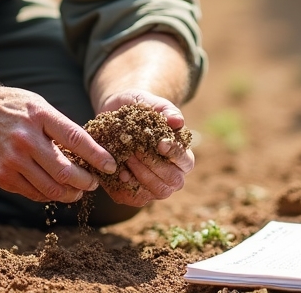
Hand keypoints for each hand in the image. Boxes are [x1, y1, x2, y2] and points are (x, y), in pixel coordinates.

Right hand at [0, 84, 116, 202]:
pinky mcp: (1, 175)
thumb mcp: (36, 104)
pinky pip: (32, 193)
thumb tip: (86, 150)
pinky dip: (47, 195)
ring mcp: (12, 159)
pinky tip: (54, 190)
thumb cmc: (8, 106)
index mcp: (40, 116)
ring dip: (69, 193)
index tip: (111, 166)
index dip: (97, 156)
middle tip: (94, 184)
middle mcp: (26, 138)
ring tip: (77, 191)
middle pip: (65, 170)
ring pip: (50, 187)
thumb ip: (58, 126)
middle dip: (85, 182)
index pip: (76, 139)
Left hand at [96, 89, 194, 206]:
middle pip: (173, 181)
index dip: (174, 153)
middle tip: (136, 151)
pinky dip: (128, 188)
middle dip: (154, 166)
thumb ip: (165, 109)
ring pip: (157, 192)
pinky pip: (136, 198)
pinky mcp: (136, 192)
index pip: (185, 161)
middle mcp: (173, 175)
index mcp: (182, 155)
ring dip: (141, 176)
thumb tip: (178, 121)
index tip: (159, 143)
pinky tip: (119, 172)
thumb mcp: (150, 102)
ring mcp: (155, 186)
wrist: (115, 114)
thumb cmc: (139, 108)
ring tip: (127, 158)